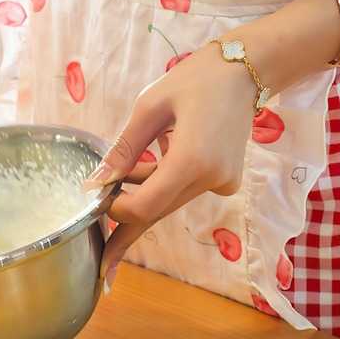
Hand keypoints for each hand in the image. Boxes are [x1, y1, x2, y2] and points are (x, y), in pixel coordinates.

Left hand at [85, 42, 259, 280]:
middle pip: (158, 212)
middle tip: (102, 268)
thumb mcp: (150, 107)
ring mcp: (223, 183)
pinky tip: (148, 168)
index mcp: (192, 160)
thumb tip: (97, 181)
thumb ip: (125, 148)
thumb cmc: (194, 80)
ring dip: (142, 198)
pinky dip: (163, 185)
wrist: (244, 71)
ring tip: (114, 192)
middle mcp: (211, 179)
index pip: (145, 205)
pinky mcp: (227, 181)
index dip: (117, 210)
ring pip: (170, 201)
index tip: (95, 201)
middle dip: (126, 229)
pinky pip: (185, 190)